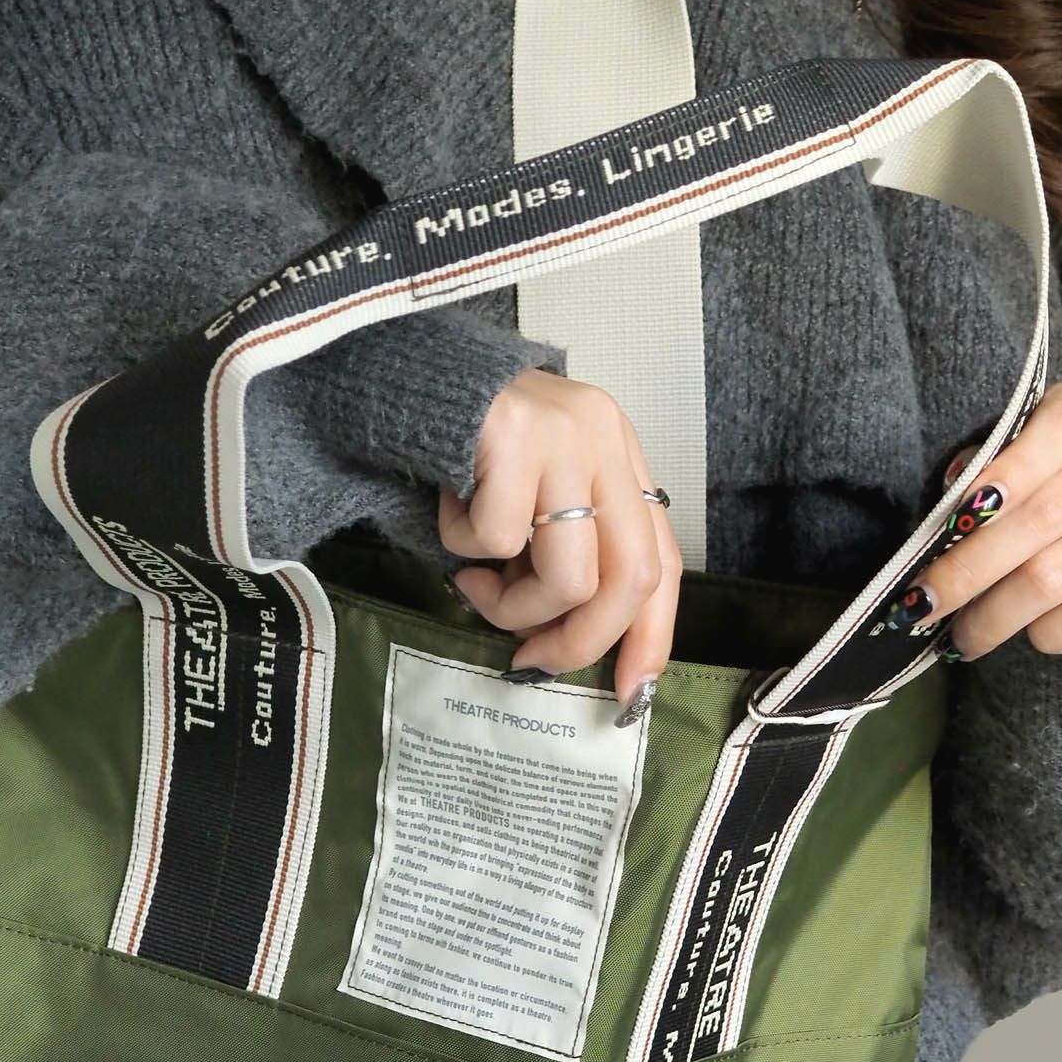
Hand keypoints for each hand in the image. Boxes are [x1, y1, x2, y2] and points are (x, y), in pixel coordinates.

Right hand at [437, 366, 681, 717]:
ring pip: (568, 575)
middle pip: (629, 578)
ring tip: (474, 583)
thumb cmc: (465, 449)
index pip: (661, 559)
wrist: (400, 371)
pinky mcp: (513, 434)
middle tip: (529, 659)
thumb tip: (566, 646)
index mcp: (619, 457)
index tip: (631, 690)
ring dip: (511, 605)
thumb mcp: (536, 498)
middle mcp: (605, 439)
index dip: (651, 633)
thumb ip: (564, 553)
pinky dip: (462, 549)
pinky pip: (496, 540)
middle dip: (579, 640)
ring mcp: (564, 435)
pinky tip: (448, 512)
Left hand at [907, 381, 1061, 659]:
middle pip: (1043, 517)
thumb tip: (949, 512)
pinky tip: (1022, 629)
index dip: (1010, 469)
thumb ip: (981, 468)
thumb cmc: (1040, 474)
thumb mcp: (1012, 448)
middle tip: (923, 604)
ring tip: (959, 636)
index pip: (1060, 428)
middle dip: (969, 569)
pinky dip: (1043, 631)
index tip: (960, 514)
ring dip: (993, 615)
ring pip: (1055, 576)